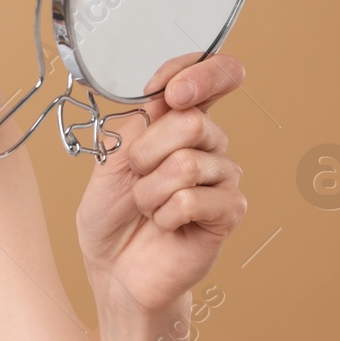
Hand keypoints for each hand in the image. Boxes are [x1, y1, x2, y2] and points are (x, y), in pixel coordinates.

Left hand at [74, 51, 248, 318]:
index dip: (201, 72)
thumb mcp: (110, 157)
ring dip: (149, 191)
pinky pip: (191, 199)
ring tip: (147, 207)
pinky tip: (164, 225)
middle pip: (192, 122)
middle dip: (147, 153)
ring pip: (187, 164)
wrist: (114, 267)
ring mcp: (223, 178)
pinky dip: (163, 214)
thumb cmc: (112, 213)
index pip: (212, 77)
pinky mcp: (229, 212)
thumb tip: (168, 96)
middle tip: (136, 177)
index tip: (169, 91)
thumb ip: (139, 123)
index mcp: (179, 122)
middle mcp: (208, 145)